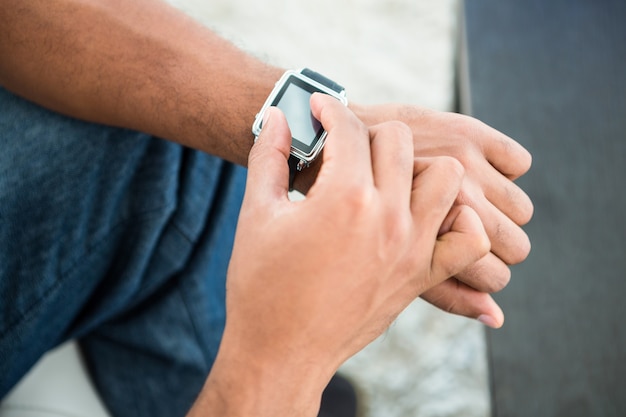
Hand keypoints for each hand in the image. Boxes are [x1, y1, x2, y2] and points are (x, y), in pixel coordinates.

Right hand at [193, 94, 489, 416]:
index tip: (319, 110)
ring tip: (386, 179)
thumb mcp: (256, 212)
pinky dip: (460, 221)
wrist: (281, 349)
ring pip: (447, 177)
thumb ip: (269, 155)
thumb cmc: (261, 283)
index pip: (350, 129)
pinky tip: (426, 217)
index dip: (330, 110)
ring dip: (420, 167)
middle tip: (344, 149)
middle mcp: (388, 217)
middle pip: (399, 142)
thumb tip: (279, 117)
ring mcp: (412, 247)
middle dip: (368, 134)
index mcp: (344, 197)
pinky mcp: (422, 275)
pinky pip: (469, 239)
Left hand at [349, 103, 533, 327]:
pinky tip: (470, 173)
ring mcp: (462, 165)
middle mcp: (454, 202)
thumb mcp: (386, 262)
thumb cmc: (342, 215)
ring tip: (467, 206)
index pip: (496, 277)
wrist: (317, 150)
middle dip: (492, 246)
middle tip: (460, 235)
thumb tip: (497, 318)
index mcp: (427, 241)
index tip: (457, 260)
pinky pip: (518, 163)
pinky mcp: (465, 131)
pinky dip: (503, 169)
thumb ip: (446, 292)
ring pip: (521, 209)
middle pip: (516, 245)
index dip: (480, 274)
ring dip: (499, 210)